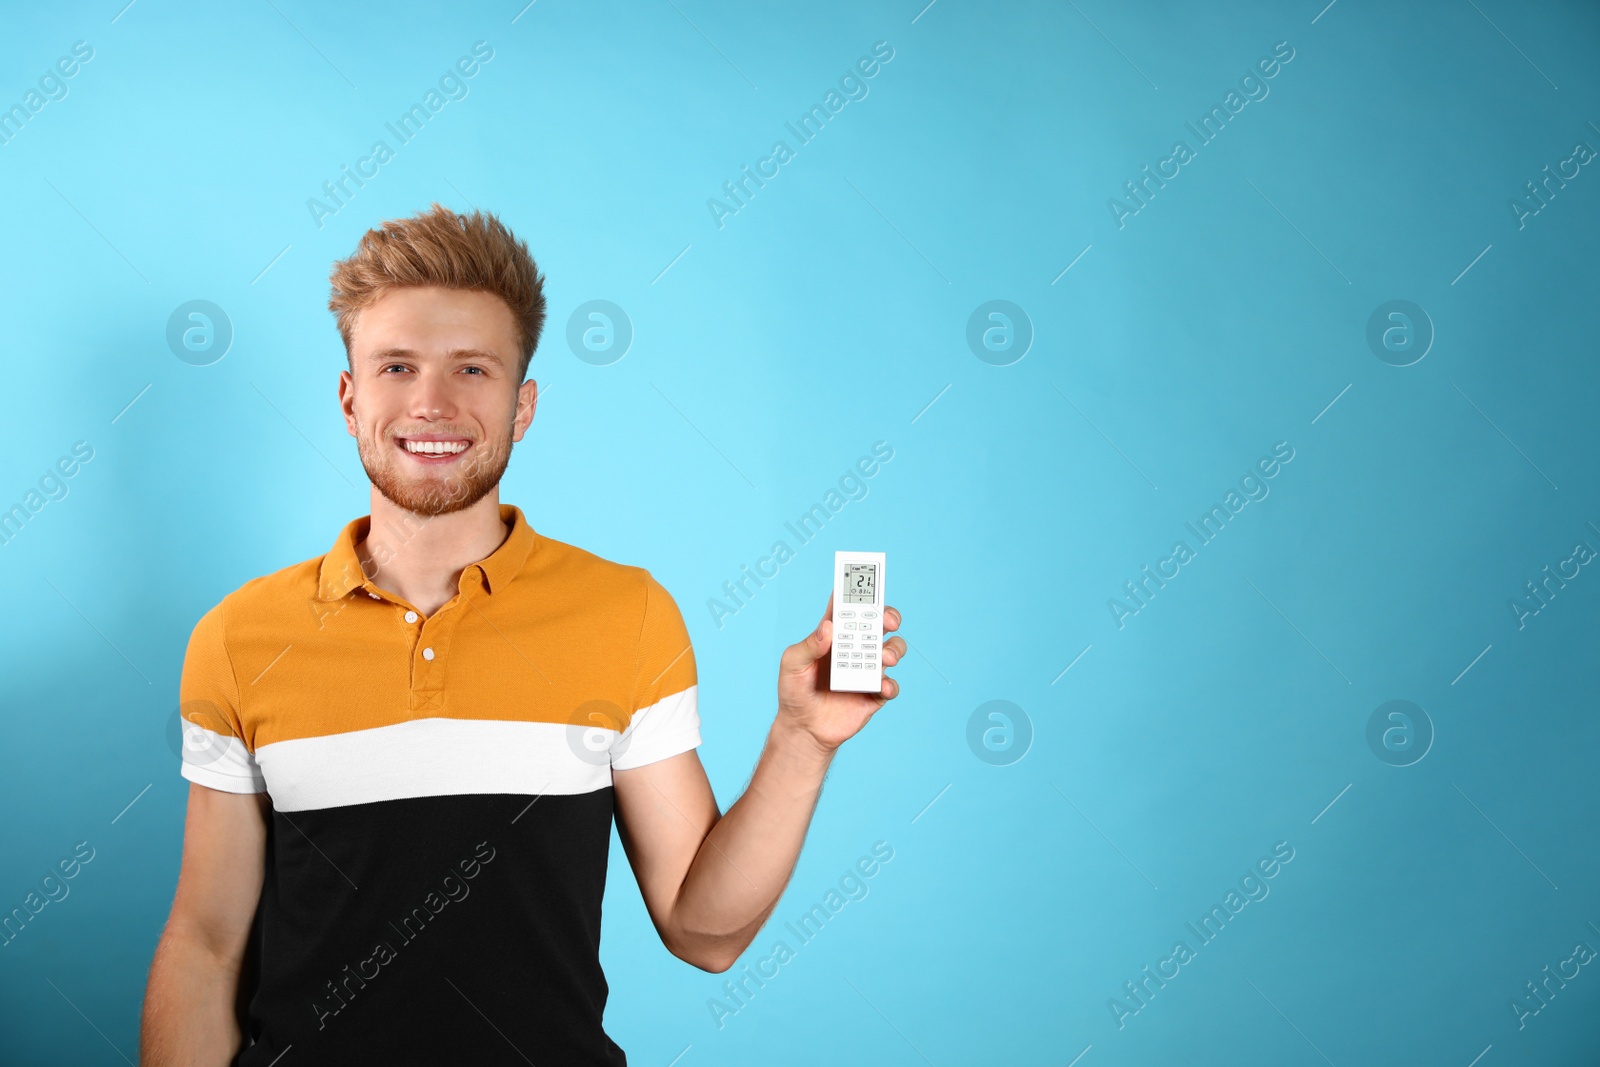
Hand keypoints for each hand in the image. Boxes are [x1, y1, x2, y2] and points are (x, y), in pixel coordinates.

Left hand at [776, 591, 904, 753]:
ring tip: (885, 658)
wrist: (804, 729)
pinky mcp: (874, 693)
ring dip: (894, 649)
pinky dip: (890, 684)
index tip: (866, 582)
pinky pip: (890, 685)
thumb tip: (828, 627)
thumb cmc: (794, 691)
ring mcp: (867, 670)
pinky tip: (881, 686)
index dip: (857, 591)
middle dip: (888, 616)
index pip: (848, 607)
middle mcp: (854, 648)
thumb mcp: (792, 665)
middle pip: (878, 624)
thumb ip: (808, 645)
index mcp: (833, 635)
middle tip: (889, 622)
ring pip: (892, 650)